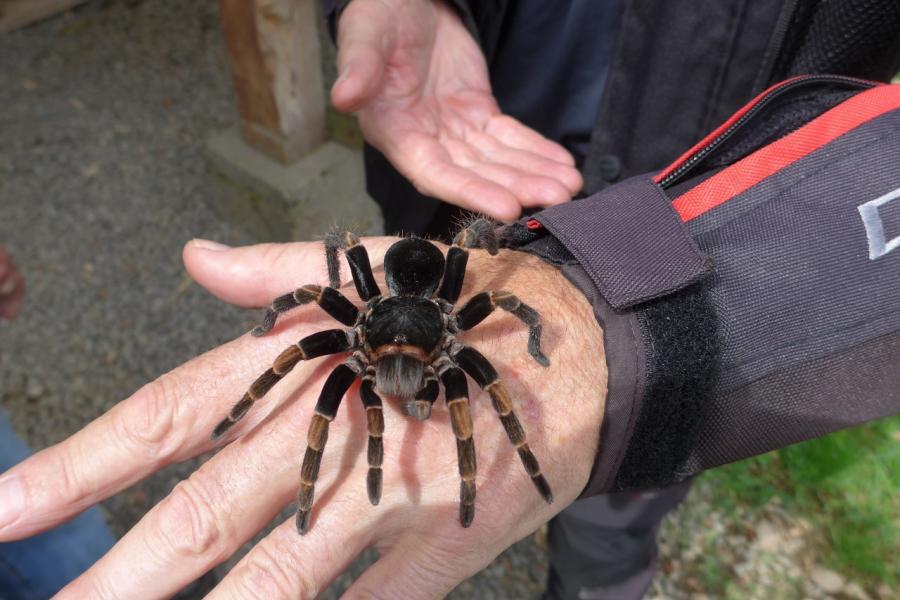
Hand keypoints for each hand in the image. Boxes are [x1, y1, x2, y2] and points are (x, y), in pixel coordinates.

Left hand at [0, 237, 604, 597]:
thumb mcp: (377, 272)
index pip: (175, 414)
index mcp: (309, 362)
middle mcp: (340, 430)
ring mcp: (396, 496)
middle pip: (209, 514)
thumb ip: (282, 274)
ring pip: (283, 578)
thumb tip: (196, 258)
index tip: (6, 510)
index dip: (84, 464)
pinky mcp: (447, 546)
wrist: (584, 348)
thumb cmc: (465, 304)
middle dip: (119, 576)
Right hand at [332, 0, 582, 221]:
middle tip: (556, 199)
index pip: (434, 172)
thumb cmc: (378, 16)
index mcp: (393, 130)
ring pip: (498, 161)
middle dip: (516, 186)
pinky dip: (536, 151)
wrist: (404, 0)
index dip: (470, 191)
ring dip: (533, 175)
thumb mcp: (364, 35)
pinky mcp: (477, 113)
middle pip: (475, 174)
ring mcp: (454, 130)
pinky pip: (510, 138)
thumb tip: (344, 97)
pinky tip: (562, 165)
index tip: (507, 206)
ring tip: (569, 186)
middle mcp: (425, 140)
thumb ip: (358, 67)